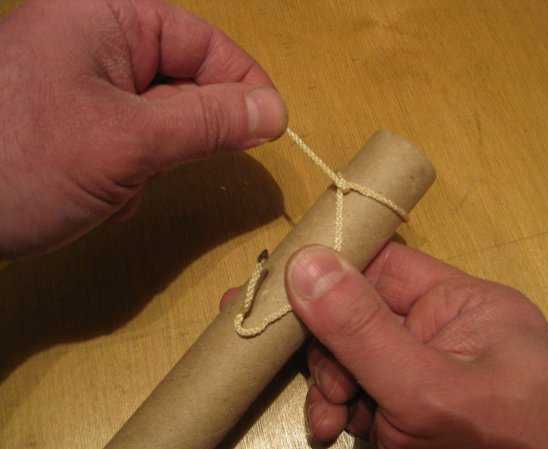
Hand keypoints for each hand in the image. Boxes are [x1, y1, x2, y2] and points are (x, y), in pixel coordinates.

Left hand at [0, 0, 286, 257]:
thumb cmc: (20, 163)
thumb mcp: (128, 142)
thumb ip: (208, 122)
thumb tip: (274, 112)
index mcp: (106, 16)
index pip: (203, 41)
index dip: (243, 84)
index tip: (270, 129)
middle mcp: (94, 40)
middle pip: (182, 79)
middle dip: (184, 134)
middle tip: (170, 168)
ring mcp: (80, 82)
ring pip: (159, 118)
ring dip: (153, 161)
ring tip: (118, 185)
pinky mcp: (72, 121)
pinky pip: (130, 141)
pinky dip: (129, 174)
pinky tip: (100, 194)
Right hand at [283, 243, 547, 447]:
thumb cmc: (494, 446)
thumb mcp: (423, 389)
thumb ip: (362, 330)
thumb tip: (302, 263)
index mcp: (464, 304)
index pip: (385, 264)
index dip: (334, 271)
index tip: (287, 288)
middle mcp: (444, 330)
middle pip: (360, 314)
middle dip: (332, 351)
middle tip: (329, 387)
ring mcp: (426, 369)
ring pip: (353, 355)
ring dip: (332, 387)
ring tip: (329, 421)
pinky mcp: (411, 404)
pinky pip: (360, 389)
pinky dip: (341, 408)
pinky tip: (334, 428)